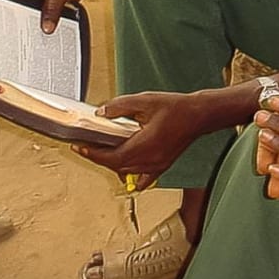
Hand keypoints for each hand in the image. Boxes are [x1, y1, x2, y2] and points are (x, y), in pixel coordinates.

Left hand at [71, 91, 207, 185]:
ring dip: (113, 164)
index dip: (93, 154)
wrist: (198, 115)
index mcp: (144, 146)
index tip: (80, 147)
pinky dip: (131, 176)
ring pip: (127, 172)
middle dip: (99, 158)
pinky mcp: (162, 165)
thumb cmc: (176, 108)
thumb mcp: (144, 101)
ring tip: (101, 153)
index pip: (111, 157)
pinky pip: (142, 178)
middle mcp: (150, 160)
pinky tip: (126, 169)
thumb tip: (102, 112)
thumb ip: (120, 107)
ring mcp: (157, 166)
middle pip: (117, 166)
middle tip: (86, 147)